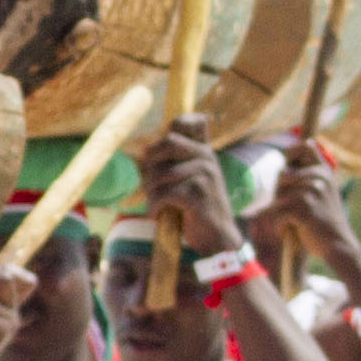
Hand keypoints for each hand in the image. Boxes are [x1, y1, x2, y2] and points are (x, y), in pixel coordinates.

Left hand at [140, 116, 237, 255]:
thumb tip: (143, 150)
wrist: (217, 237)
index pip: (183, 123)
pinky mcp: (198, 193)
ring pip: (160, 174)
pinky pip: (164, 194)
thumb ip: (175, 162)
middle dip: (151, 166)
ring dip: (151, 194)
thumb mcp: (190, 179)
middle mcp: (206, 157)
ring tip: (157, 206)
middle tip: (151, 187)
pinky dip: (155, 207)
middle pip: (164, 144)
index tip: (152, 157)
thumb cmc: (196, 209)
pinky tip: (159, 215)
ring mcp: (204, 174)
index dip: (163, 134)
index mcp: (203, 151)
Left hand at [264, 135, 360, 273]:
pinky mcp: (305, 208)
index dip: (290, 154)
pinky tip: (293, 230)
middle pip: (282, 175)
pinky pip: (278, 213)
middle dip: (279, 194)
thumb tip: (281, 169)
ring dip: (279, 212)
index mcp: (325, 171)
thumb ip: (304, 180)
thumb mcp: (320, 194)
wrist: (338, 245)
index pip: (304, 146)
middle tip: (291, 210)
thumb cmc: (324, 221)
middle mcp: (320, 177)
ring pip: (278, 196)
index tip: (287, 173)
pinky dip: (280, 225)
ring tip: (294, 221)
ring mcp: (313, 191)